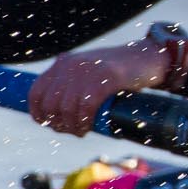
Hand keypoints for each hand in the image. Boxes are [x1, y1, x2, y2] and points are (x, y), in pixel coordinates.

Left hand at [30, 42, 168, 136]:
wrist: (150, 57)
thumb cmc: (121, 71)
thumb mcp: (90, 72)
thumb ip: (72, 84)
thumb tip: (55, 114)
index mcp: (64, 62)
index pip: (36, 92)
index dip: (39, 113)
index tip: (50, 125)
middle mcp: (71, 64)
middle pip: (51, 104)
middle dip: (58, 123)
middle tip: (71, 130)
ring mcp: (88, 69)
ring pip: (67, 108)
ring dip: (72, 126)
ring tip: (81, 131)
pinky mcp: (106, 76)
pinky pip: (86, 106)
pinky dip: (84, 121)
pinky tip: (89, 127)